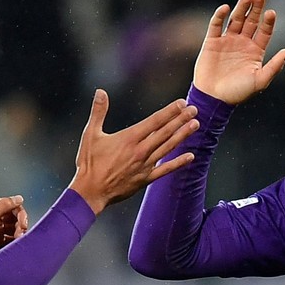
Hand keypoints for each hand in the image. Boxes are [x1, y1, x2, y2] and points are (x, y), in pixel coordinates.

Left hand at [0, 196, 28, 266]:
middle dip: (20, 225)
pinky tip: (12, 245)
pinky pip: (11, 237)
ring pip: (14, 226)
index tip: (23, 225)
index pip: (11, 204)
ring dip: (18, 233)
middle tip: (20, 234)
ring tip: (17, 240)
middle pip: (14, 216)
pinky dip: (14, 240)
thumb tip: (18, 198)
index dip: (20, 214)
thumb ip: (3, 206)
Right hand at [67, 89, 198, 214]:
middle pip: (165, 132)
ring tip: (195, 125)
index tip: (181, 103)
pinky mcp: (145, 178)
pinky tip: (190, 156)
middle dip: (181, 120)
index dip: (169, 111)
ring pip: (168, 147)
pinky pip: (165, 169)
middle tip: (194, 109)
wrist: (90, 192)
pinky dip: (178, 163)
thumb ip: (98, 112)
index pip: (154, 121)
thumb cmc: (89, 163)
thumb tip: (100, 92)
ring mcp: (145, 165)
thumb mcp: (90, 134)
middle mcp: (140, 150)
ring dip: (182, 135)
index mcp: (129, 138)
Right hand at [192, 0, 284, 104]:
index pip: (264, 31)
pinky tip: (225, 8)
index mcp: (255, 51)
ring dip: (241, 8)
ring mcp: (227, 41)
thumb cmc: (238, 93)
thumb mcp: (260, 81)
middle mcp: (242, 43)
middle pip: (251, 21)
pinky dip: (220, 16)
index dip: (268, 21)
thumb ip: (274, 66)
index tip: (271, 12)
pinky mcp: (211, 42)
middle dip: (256, 8)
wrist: (213, 99)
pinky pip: (216, 25)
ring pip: (235, 20)